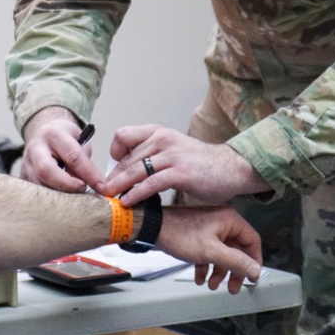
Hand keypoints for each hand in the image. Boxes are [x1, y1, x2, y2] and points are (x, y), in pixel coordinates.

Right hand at [19, 107, 105, 193]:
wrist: (43, 134)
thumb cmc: (65, 138)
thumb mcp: (79, 140)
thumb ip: (82, 161)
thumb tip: (84, 186)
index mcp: (53, 135)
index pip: (73, 157)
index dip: (89, 174)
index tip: (101, 187)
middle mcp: (35, 148)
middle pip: (46, 171)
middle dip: (67, 185)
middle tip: (83, 190)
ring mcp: (26, 164)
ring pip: (39, 185)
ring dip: (59, 196)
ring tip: (74, 199)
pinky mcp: (23, 177)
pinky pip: (36, 193)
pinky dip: (50, 200)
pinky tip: (63, 202)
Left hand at [103, 124, 269, 204]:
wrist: (231, 168)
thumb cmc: (201, 162)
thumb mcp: (173, 149)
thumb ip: (152, 154)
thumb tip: (129, 168)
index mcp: (158, 132)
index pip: (123, 135)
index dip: (114, 152)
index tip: (113, 168)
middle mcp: (162, 140)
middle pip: (126, 158)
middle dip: (112, 176)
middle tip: (103, 190)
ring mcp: (171, 155)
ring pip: (135, 171)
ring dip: (118, 186)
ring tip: (109, 198)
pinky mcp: (180, 173)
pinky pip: (150, 184)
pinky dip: (135, 194)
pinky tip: (128, 202)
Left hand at [156, 205, 261, 293]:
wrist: (152, 228)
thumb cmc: (179, 234)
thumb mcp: (211, 252)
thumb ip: (236, 262)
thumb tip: (256, 270)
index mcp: (229, 219)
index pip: (252, 240)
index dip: (254, 261)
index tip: (252, 278)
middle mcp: (222, 222)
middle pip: (237, 250)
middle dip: (234, 271)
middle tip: (232, 288)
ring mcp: (209, 229)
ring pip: (222, 254)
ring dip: (219, 271)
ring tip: (211, 285)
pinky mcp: (198, 235)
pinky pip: (209, 253)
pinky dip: (206, 266)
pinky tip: (199, 277)